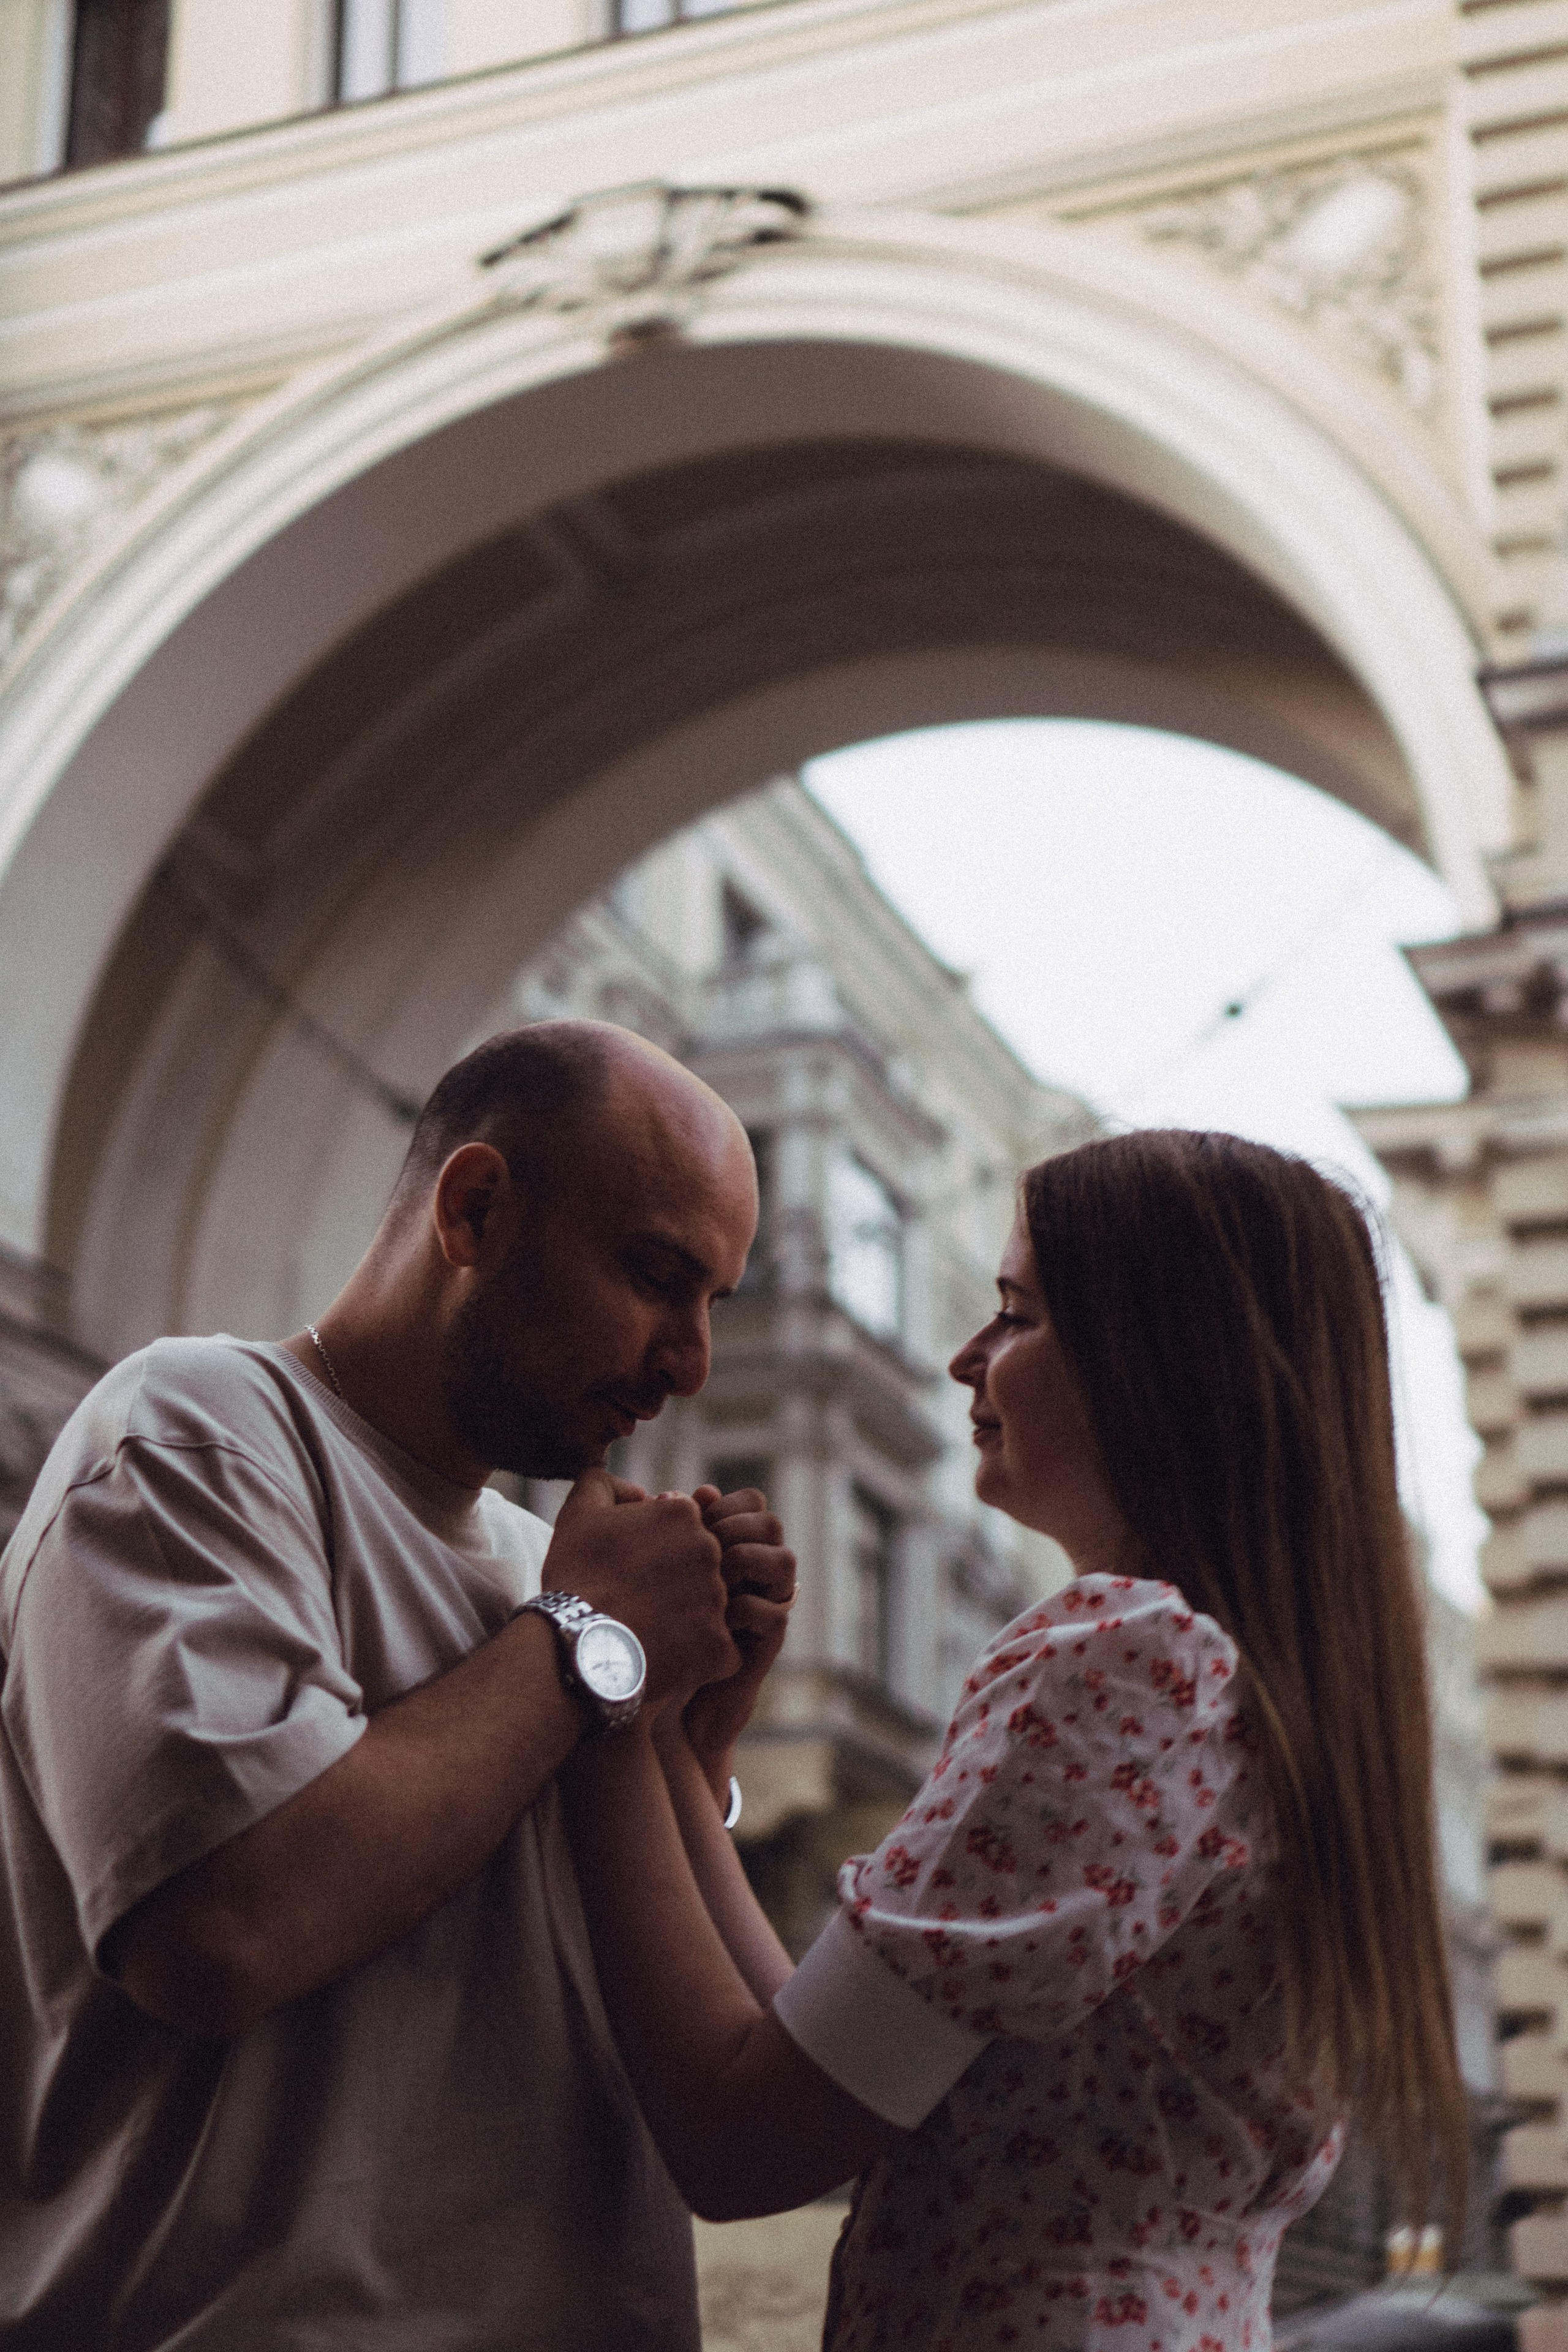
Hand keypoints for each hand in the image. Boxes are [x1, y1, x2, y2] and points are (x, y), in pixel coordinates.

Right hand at [544, 1471, 736, 1707]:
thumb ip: (604, 1484)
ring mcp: (719, 1598)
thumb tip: (638, 1492)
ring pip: (711, 1606)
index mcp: (682, 1516)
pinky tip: (664, 1657)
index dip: (657, 1551)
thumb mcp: (579, 1514)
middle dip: (676, 1582)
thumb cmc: (575, 1578)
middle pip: (701, 1565)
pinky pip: (718, 1649)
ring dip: (686, 1618)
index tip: (633, 1570)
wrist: (575, 1645)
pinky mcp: (721, 1645)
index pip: (683, 1529)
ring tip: (647, 1632)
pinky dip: (695, 1656)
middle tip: (640, 1602)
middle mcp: (710, 1551)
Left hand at [675, 1487, 795, 1802]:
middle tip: (706, 1540)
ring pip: (785, 1562)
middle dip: (739, 1526)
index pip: (748, 1502)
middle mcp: (749, 1573)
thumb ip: (658, 1530)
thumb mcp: (644, 1572)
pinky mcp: (763, 1644)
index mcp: (724, 1547)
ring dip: (749, 1560)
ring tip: (715, 1573)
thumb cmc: (639, 1628)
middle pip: (770, 1524)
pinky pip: (774, 1614)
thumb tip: (681, 1492)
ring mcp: (760, 1606)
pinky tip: (715, 1616)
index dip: (724, 1501)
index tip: (690, 1509)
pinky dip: (746, 1608)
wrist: (652, 1694)